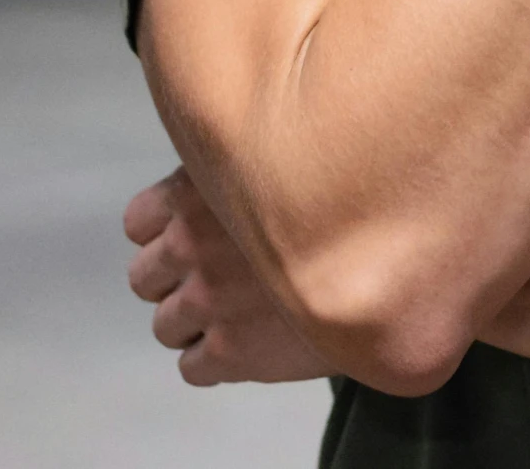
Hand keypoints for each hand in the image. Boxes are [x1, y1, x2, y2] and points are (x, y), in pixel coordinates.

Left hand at [126, 167, 330, 385]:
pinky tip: (254, 341)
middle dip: (177, 279)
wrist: (392, 255)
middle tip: (220, 277)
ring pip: (165, 326)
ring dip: (196, 322)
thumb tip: (220, 176)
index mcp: (196, 190)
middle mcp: (191, 243)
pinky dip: (216, 361)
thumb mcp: (279, 160)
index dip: (165, 230)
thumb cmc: (343, 198)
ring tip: (241, 312)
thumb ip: (236, 173)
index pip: (138, 222)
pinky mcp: (229, 353)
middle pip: (144, 278)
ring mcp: (206, 300)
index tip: (196, 234)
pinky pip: (192, 369)